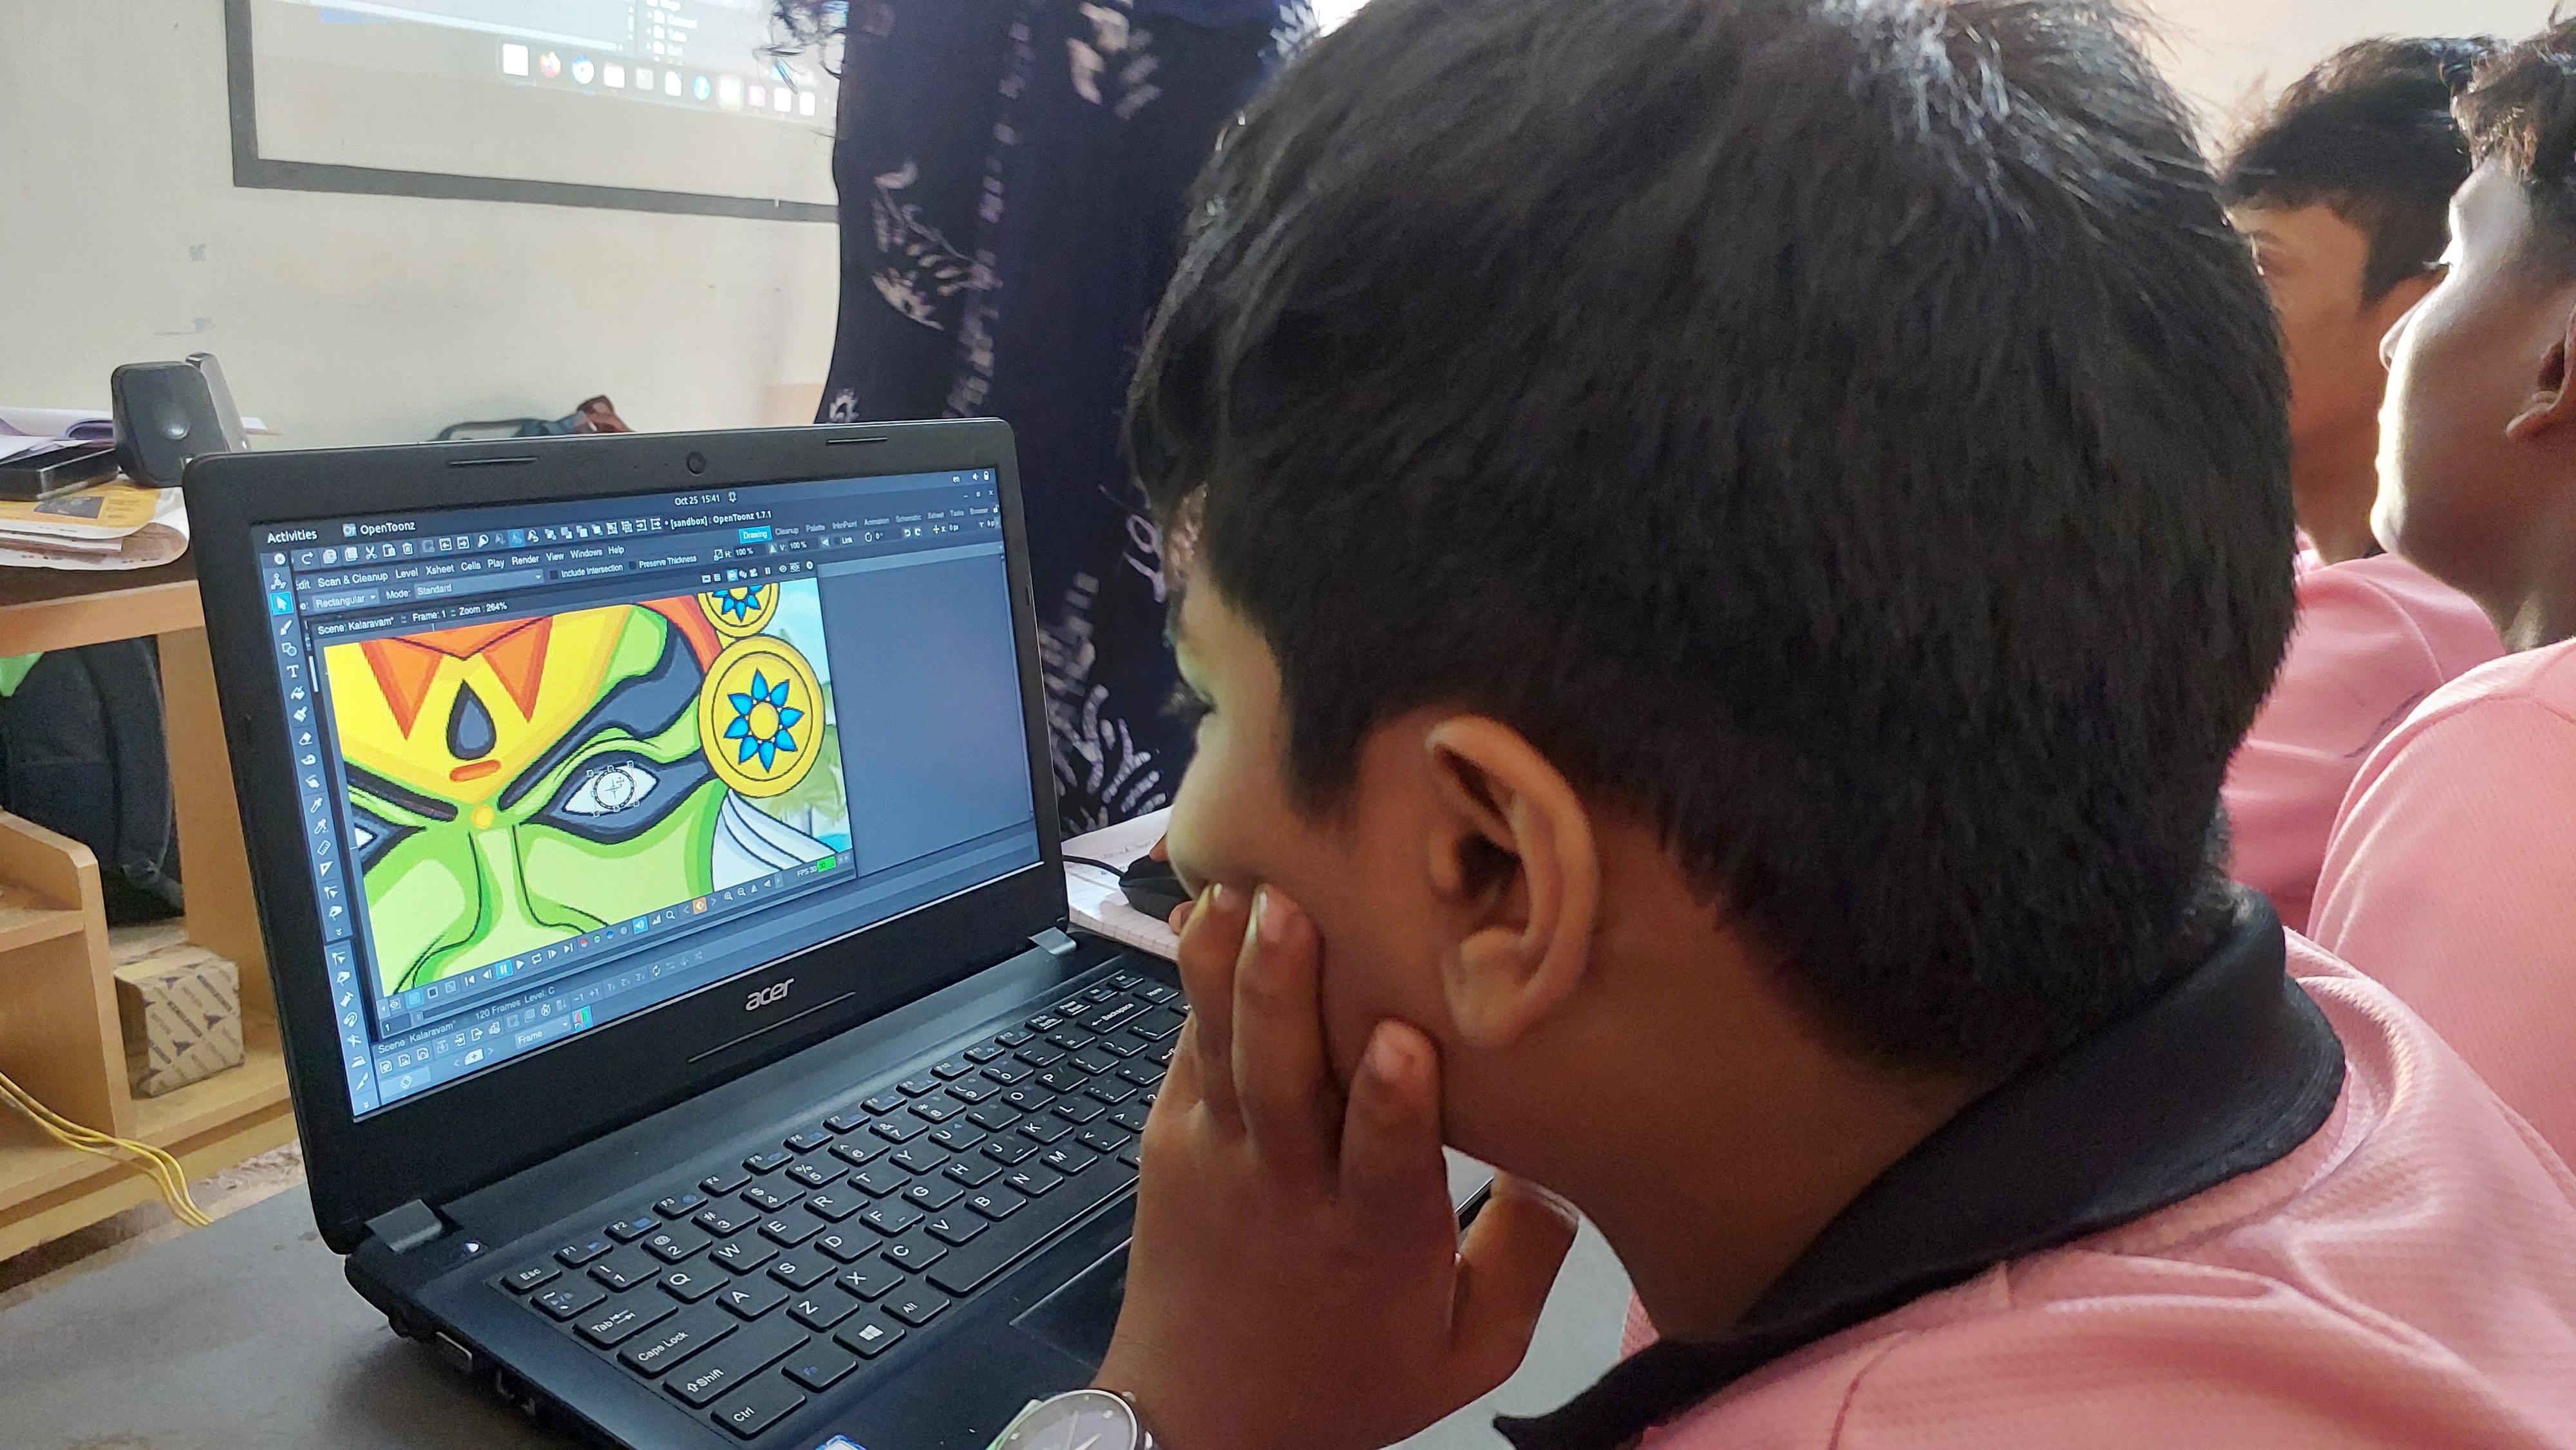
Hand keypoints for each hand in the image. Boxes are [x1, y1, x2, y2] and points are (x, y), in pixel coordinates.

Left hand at [1096, 884, 1578, 1449]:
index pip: (1384, 1161)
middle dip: (1285, 993)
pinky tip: (1200, 916)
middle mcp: (1289, 1188)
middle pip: (1282, 1082)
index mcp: (1374, 1240)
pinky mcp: (1172, 1141)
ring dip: (1225, 969)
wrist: (1201, 1423)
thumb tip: (1572, 1156)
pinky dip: (1194, 985)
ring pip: (1222, 1051)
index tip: (1406, 1038)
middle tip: (1291, 909)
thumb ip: (1527, 1256)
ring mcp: (1220, 1157)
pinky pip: (1187, 1052)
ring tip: (1231, 889)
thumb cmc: (1346, 1381)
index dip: (1395, 1100)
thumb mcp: (1469, 1348)